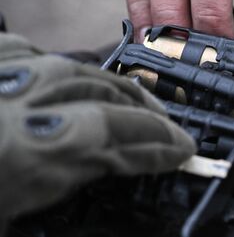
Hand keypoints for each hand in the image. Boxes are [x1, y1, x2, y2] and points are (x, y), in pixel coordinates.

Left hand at [0, 34, 195, 218]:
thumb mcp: (14, 228)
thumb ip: (69, 183)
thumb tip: (113, 166)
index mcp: (18, 153)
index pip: (108, 134)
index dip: (154, 142)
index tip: (180, 150)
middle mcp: (6, 105)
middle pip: (97, 91)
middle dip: (144, 112)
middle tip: (170, 132)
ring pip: (68, 66)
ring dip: (112, 85)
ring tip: (137, 103)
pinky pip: (27, 52)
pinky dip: (60, 66)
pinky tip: (76, 78)